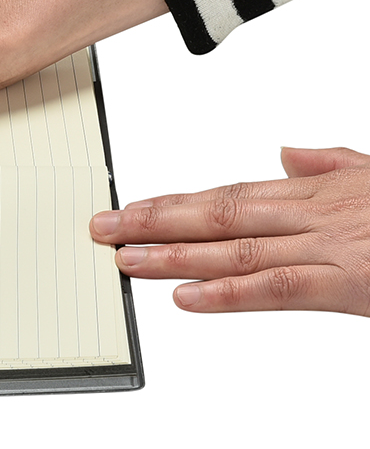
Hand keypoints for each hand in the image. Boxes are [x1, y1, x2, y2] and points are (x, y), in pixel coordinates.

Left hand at [90, 146, 369, 315]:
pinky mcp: (352, 282)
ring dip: (172, 254)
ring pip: (235, 246)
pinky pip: (279, 286)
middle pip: (217, 214)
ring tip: (124, 259)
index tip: (132, 206)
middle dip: (154, 221)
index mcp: (319, 191)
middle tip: (102, 229)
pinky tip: (184, 297)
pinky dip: (228, 292)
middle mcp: (315, 213)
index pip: (230, 194)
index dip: (176, 201)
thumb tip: (285, 151)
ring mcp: (332, 245)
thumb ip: (332, 163)